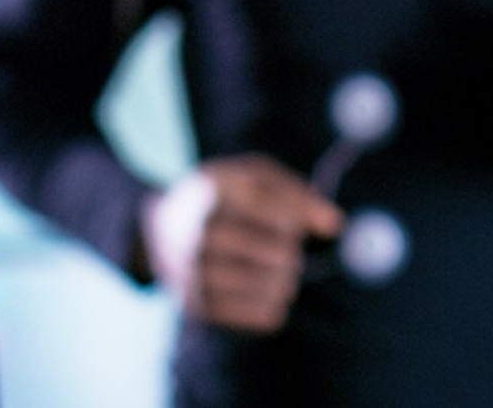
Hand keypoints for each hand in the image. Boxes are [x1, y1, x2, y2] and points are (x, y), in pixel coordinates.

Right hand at [140, 154, 343, 333]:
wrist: (158, 229)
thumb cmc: (222, 198)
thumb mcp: (253, 177)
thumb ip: (296, 193)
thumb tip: (334, 224)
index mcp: (216, 192)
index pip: (282, 214)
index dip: (299, 221)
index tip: (292, 224)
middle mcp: (200, 232)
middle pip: (279, 254)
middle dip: (291, 253)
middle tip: (284, 251)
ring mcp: (194, 271)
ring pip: (270, 287)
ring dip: (285, 281)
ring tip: (279, 273)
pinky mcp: (196, 304)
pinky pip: (257, 315)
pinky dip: (272, 306)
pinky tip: (267, 292)